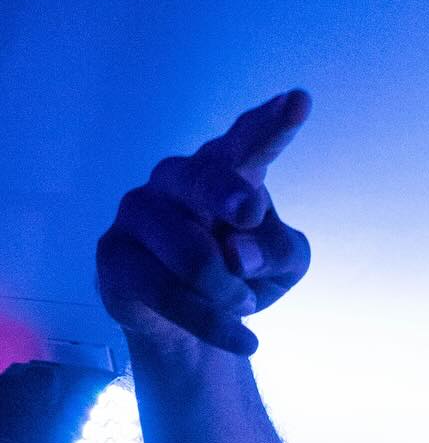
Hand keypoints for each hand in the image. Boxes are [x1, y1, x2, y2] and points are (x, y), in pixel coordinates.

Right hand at [96, 90, 312, 356]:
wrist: (193, 325)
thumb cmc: (242, 275)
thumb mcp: (284, 266)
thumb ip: (280, 251)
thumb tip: (239, 252)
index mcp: (225, 170)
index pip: (247, 142)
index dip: (270, 125)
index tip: (300, 102)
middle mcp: (177, 180)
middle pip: (206, 179)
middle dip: (229, 194)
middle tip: (248, 213)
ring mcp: (139, 213)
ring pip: (195, 255)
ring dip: (232, 292)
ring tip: (243, 304)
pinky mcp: (115, 257)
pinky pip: (171, 295)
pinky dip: (216, 324)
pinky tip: (246, 340)